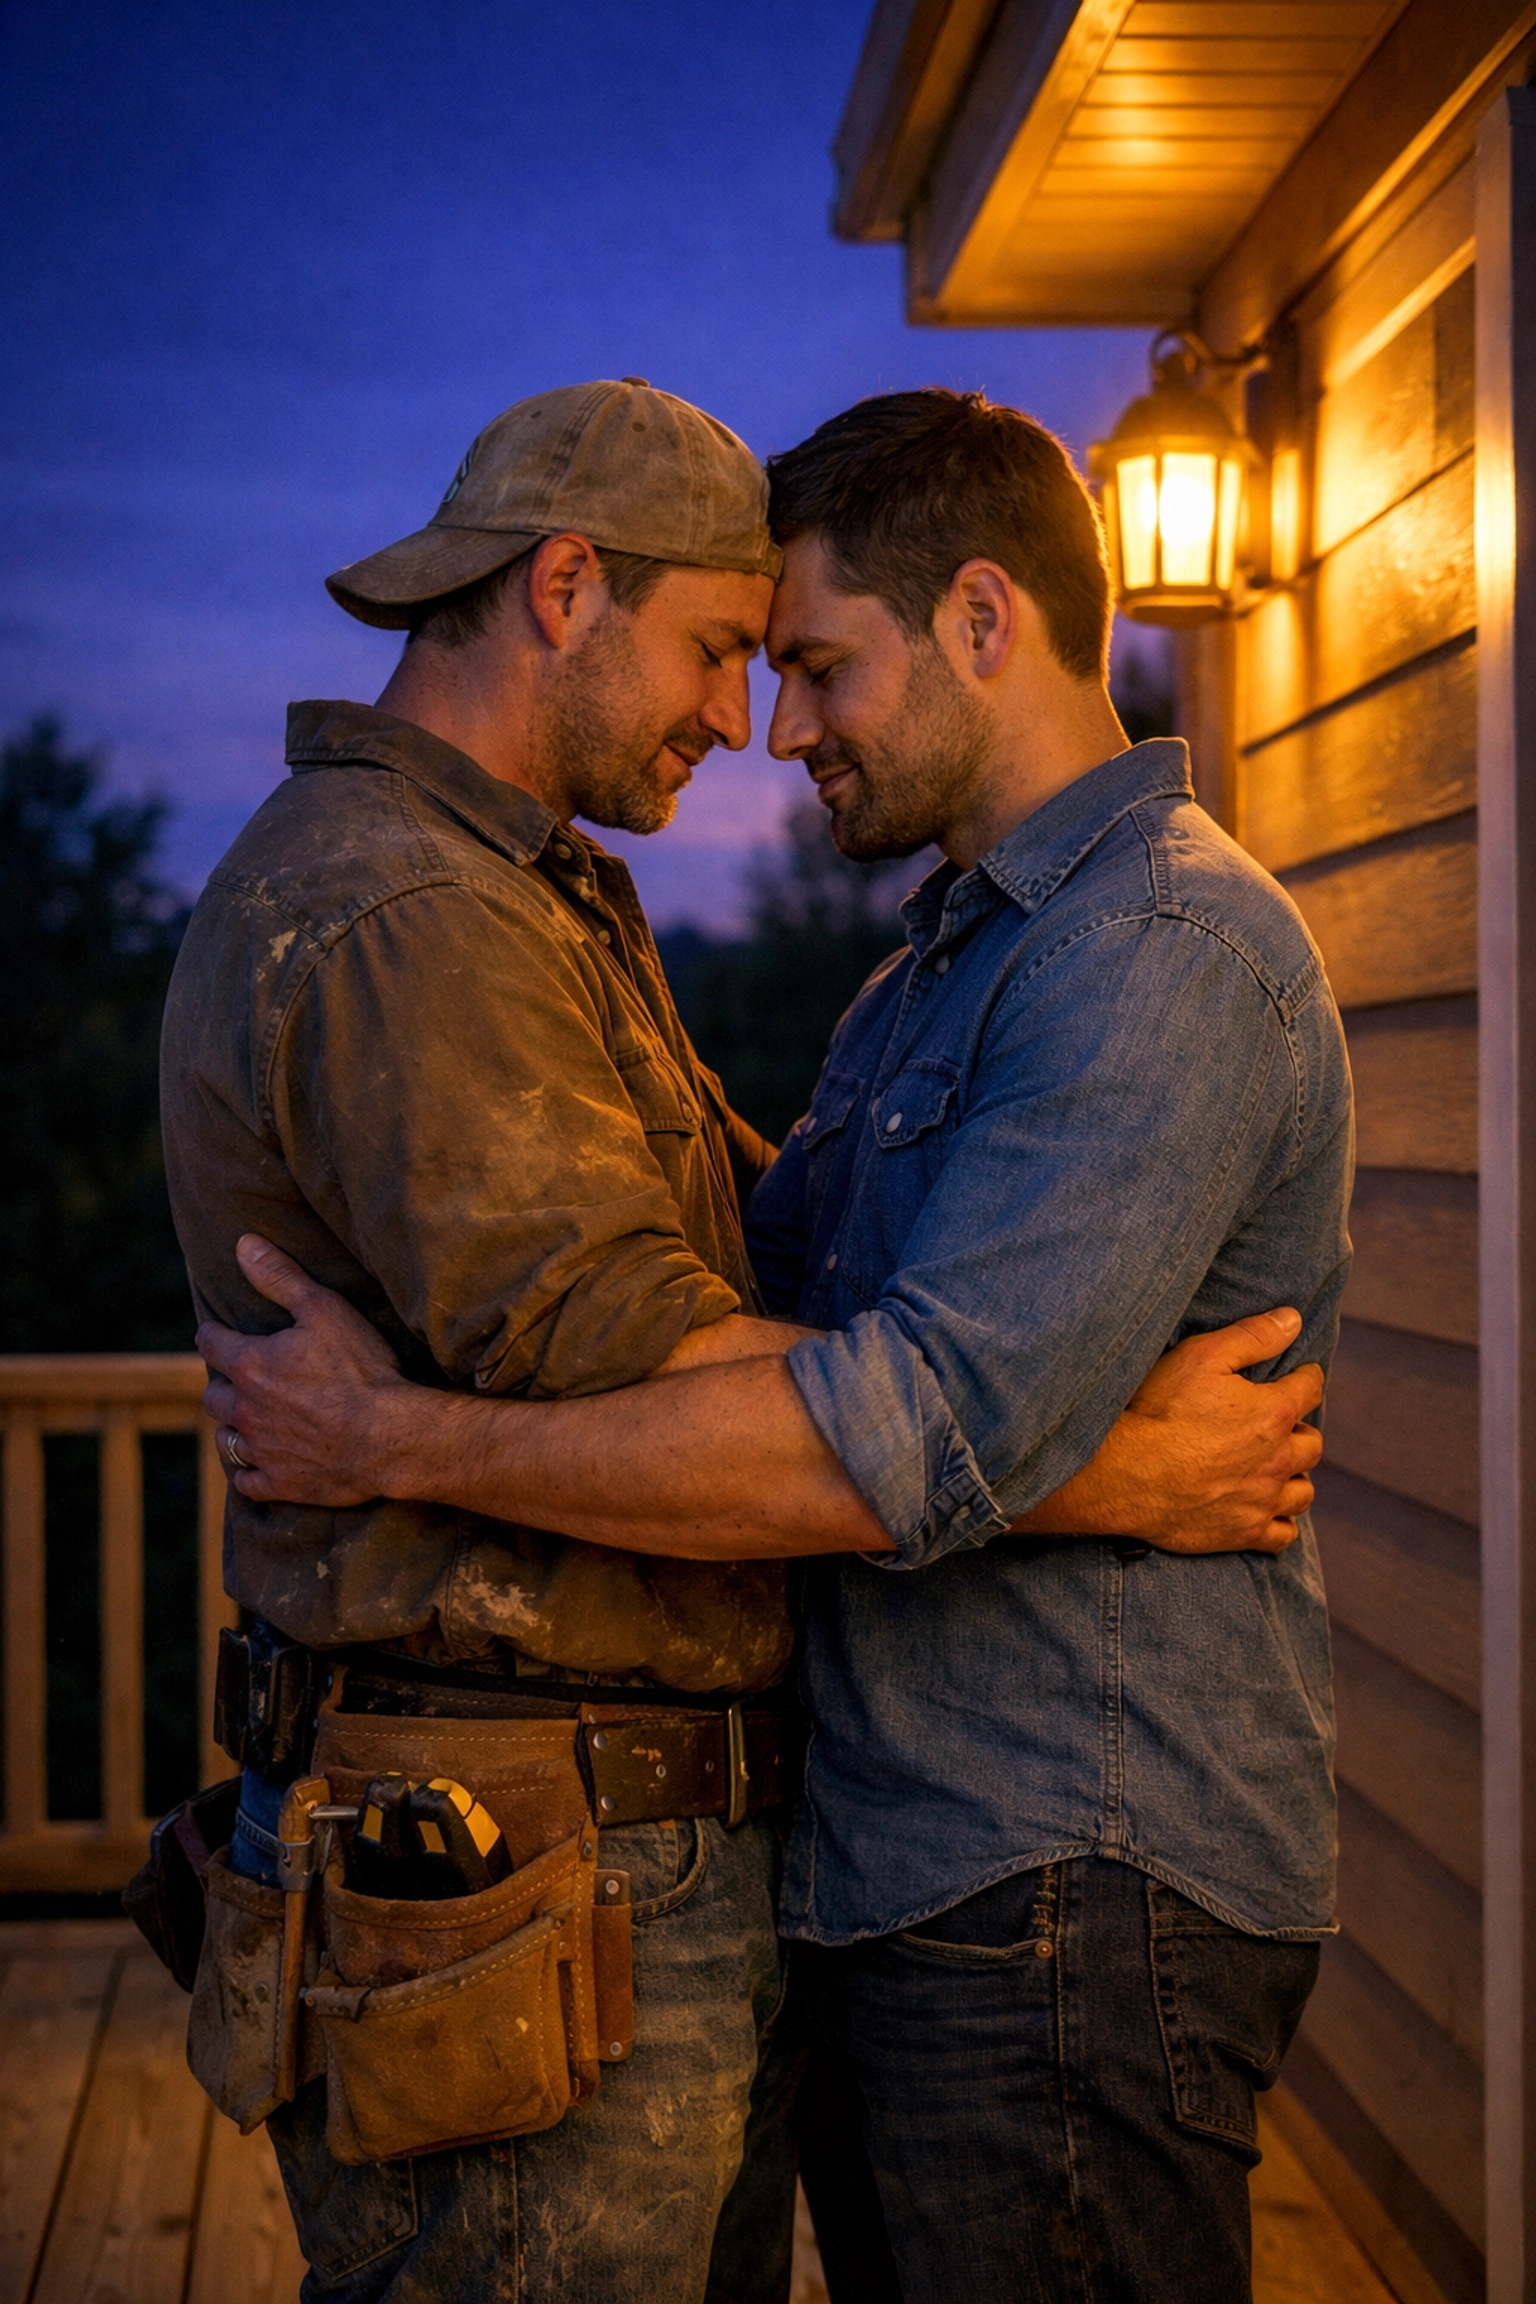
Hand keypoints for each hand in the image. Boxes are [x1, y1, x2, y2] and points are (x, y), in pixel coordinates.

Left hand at [199, 1236, 417, 1505]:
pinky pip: (247, 1481)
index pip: (212, 1343)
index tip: (216, 1331)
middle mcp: (245, 1410)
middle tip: (236, 1377)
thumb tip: (243, 1245)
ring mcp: (261, 1450)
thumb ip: (279, 1277)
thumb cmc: (360, 1369)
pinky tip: (259, 1464)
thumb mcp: (323, 1309)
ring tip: (245, 1420)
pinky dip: (249, 1471)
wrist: (389, 1437)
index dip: (213, 1334)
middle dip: (221, 1383)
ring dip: (232, 1426)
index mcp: (250, 1365)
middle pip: (213, 1395)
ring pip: (227, 1439)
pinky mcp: (279, 1483)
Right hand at [1015, 1308, 1323, 1553]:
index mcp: (1274, 1413)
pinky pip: (1283, 1535)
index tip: (1296, 1376)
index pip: (1310, 1389)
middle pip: (1312, 1443)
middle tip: (1278, 1425)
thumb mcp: (1201, 1356)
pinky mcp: (1243, 1533)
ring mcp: (1262, 1500)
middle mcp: (1278, 1459)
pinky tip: (1266, 1510)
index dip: (1303, 1378)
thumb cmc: (1159, 1411)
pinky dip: (1281, 1522)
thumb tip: (1294, 1319)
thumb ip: (1253, 1336)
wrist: (1124, 1475)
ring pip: (1303, 1491)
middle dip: (1300, 1430)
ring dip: (1295, 1476)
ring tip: (1275, 1468)